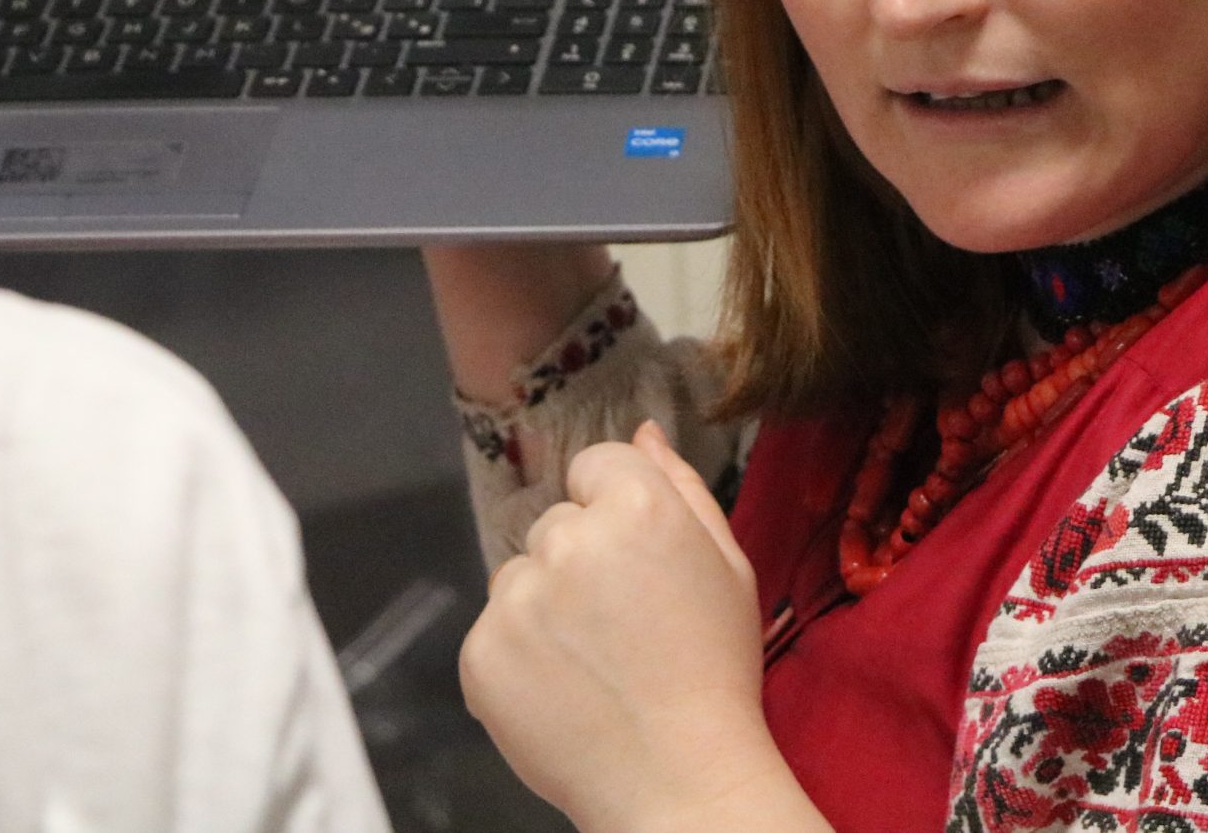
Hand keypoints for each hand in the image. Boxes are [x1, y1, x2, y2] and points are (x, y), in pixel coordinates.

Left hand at [460, 423, 795, 832]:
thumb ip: (680, 486)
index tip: (637, 562)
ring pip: (518, 578)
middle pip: (555, 526)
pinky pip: (492, 633)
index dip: (617, 512)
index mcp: (636, 506)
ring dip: (544, 608)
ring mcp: (517, 599)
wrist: (679, 780)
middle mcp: (568, 540)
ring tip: (594, 665)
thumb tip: (644, 429)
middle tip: (622, 626)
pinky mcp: (481, 654)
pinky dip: (518, 659)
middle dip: (581, 563)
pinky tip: (563, 691)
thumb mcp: (726, 567)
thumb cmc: (713, 671)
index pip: (595, 466)